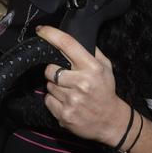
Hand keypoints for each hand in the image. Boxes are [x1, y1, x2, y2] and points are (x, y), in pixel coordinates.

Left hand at [37, 25, 128, 146]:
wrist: (110, 121)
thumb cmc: (105, 91)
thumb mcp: (106, 68)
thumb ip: (92, 51)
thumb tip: (76, 36)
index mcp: (92, 68)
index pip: (67, 44)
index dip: (51, 34)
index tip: (41, 30)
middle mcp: (81, 83)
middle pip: (50, 69)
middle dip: (54, 71)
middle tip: (66, 77)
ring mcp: (72, 100)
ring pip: (48, 85)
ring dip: (55, 87)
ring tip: (69, 91)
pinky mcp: (64, 114)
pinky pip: (48, 100)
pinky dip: (53, 100)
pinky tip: (66, 102)